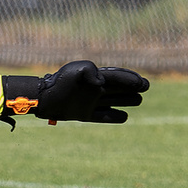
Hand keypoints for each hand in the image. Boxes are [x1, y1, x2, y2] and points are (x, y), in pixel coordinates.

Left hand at [2, 61, 149, 123]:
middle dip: (131, 88)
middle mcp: (96, 90)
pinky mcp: (85, 114)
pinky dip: (115, 117)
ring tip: (137, 99)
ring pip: (115, 101)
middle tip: (142, 88)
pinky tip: (124, 116)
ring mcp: (92, 102)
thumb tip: (100, 82)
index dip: (131, 79)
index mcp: (96, 78)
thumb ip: (90, 71)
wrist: (44, 98)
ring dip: (127, 100)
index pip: (118, 78)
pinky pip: (104, 117)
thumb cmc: (60, 82)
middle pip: (120, 89)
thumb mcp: (75, 70)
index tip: (142, 84)